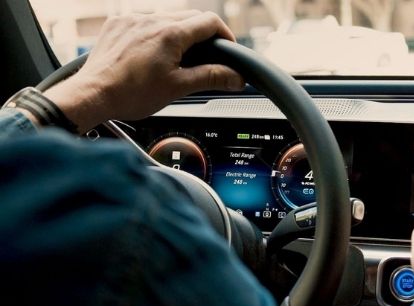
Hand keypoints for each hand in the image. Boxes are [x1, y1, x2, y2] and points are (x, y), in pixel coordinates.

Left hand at [43, 11, 244, 131]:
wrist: (92, 95)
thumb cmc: (130, 94)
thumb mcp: (178, 88)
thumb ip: (211, 77)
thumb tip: (236, 77)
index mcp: (170, 34)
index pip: (210, 22)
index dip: (225, 35)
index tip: (227, 48)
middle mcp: (151, 20)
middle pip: (190, 17)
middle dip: (202, 35)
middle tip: (205, 57)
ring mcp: (132, 20)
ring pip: (167, 18)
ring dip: (178, 33)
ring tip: (175, 58)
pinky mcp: (117, 24)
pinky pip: (144, 21)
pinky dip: (154, 33)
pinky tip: (150, 54)